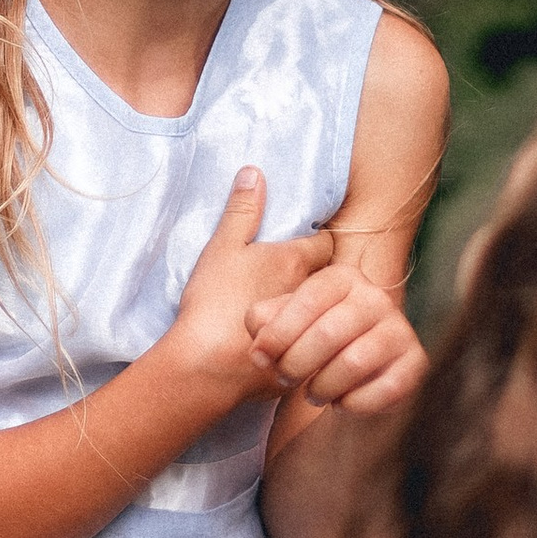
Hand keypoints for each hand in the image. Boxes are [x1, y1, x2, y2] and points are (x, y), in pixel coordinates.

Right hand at [166, 168, 334, 397]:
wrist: (207, 366)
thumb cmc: (214, 301)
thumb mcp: (222, 248)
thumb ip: (241, 211)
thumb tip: (255, 171)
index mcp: (295, 261)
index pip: (326, 242)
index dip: (316, 241)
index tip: (303, 242)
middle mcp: (310, 294)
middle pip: (329, 280)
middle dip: (320, 277)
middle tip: (296, 277)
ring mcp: (308, 330)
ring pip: (322, 316)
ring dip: (314, 312)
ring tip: (294, 311)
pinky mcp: (300, 363)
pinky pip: (313, 347)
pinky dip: (305, 343)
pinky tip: (287, 345)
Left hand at [246, 256, 427, 417]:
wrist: (352, 374)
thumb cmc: (310, 343)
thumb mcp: (282, 325)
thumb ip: (264, 322)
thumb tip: (260, 343)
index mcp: (342, 278)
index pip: (307, 300)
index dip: (279, 333)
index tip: (260, 358)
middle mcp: (376, 297)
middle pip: (328, 333)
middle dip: (297, 364)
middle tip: (285, 379)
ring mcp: (399, 328)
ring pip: (355, 362)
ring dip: (323, 386)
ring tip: (312, 394)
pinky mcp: (415, 361)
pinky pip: (386, 387)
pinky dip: (355, 403)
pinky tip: (342, 403)